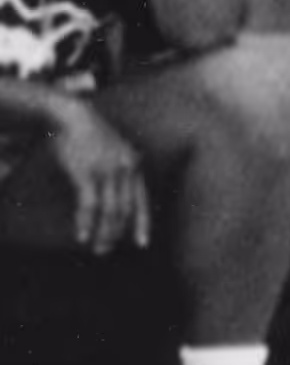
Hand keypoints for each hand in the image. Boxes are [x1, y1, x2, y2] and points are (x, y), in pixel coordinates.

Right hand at [41, 96, 147, 252]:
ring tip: (96, 247)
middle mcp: (126, 170)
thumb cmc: (90, 136)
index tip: (142, 244)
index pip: (142, 202)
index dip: (142, 225)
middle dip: (116, 234)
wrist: (72, 115)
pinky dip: (86, 223)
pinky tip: (81, 236)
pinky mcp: (87, 173)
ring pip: (110, 211)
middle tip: (105, 250)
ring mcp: (107, 172)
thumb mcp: (113, 152)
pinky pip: (90, 205)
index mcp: (135, 167)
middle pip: (125, 211)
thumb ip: (118, 172)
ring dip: (103, 233)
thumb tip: (115, 196)